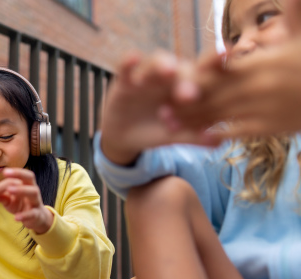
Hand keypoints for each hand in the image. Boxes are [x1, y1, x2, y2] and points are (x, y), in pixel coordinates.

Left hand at [0, 168, 53, 233]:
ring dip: (21, 190)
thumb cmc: (20, 205)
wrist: (34, 219)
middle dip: (19, 175)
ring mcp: (36, 202)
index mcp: (26, 184)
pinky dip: (24, 215)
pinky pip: (32, 213)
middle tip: (6, 175)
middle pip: (29, 179)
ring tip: (10, 190)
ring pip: (33, 193)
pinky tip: (16, 217)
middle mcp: (33, 190)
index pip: (21, 175)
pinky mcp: (36, 215)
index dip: (15, 172)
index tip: (4, 172)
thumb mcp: (8, 200)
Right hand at [101, 51, 219, 166]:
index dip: (218, 67)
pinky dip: (129, 61)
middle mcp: (171, 77)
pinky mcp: (125, 80)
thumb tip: (219, 142)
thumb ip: (195, 136)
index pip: (205, 75)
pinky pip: (126, 66)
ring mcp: (148, 76)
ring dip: (163, 64)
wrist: (127, 136)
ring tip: (167, 71)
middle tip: (190, 95)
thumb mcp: (176, 135)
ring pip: (157, 62)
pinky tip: (132, 59)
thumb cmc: (158, 130)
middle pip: (183, 68)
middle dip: (188, 78)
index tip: (230, 63)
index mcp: (189, 87)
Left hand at [168, 0, 300, 137]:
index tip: (171, 80)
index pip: (220, 69)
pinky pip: (238, 132)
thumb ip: (293, 12)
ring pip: (220, 114)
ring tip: (169, 125)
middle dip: (185, 101)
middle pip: (213, 93)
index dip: (195, 75)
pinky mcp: (270, 127)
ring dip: (192, 120)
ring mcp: (263, 108)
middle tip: (159, 108)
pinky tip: (200, 138)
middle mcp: (258, 85)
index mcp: (262, 62)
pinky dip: (217, 134)